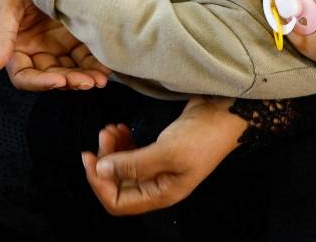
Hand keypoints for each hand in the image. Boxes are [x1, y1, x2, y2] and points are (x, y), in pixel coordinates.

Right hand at [0, 0, 110, 90]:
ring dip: (86, 77)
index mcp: (16, 47)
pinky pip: (86, 57)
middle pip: (52, 76)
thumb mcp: (8, 4)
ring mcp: (58, 47)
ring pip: (72, 71)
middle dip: (71, 81)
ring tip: (102, 78)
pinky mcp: (75, 40)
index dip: (41, 83)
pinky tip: (107, 67)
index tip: (60, 81)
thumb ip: (2, 36)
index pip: (25, 76)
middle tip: (89, 82)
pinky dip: (96, 64)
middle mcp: (37, 51)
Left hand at [81, 96, 245, 214]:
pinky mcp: (161, 151)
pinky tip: (122, 129)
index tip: (89, 156)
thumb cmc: (202, 135)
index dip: (99, 184)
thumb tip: (100, 170)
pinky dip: (123, 143)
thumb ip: (133, 163)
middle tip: (104, 133)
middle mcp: (159, 185)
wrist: (226, 112)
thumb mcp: (168, 151)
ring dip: (113, 151)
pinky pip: (133, 154)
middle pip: (118, 185)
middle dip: (104, 162)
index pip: (118, 203)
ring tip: (112, 128)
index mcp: (162, 194)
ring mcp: (160, 168)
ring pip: (123, 168)